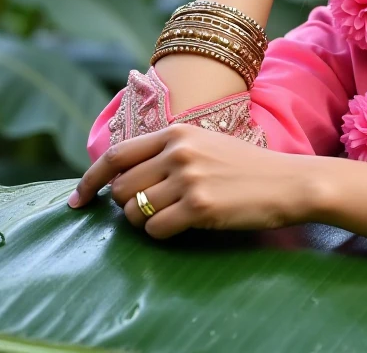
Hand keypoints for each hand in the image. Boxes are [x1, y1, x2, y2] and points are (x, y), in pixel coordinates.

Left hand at [68, 124, 318, 238]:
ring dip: (145, 222)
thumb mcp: (205, 145)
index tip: (77, 200)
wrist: (289, 182)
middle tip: (151, 210)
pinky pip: (156, 230)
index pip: (115, 156)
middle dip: (126, 206)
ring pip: (134, 212)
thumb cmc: (247, 168)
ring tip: (173, 216)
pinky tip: (185, 226)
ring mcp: (188, 179)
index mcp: (176, 133)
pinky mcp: (200, 207)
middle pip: (120, 188)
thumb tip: (122, 178)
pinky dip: (162, 235)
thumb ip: (167, 153)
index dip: (90, 180)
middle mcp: (178, 152)